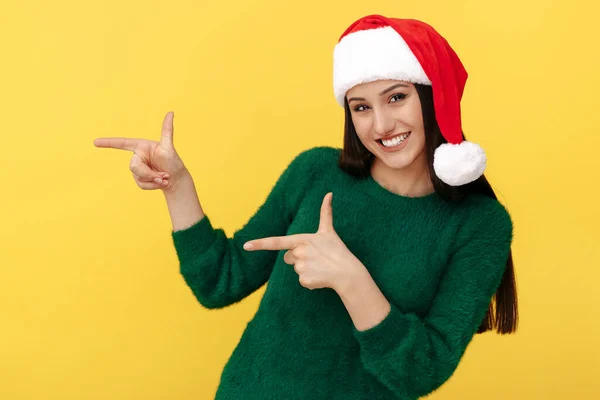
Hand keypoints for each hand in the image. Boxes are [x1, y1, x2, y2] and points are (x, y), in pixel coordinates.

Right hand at [93, 112, 187, 191]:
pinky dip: (151, 186)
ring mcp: (138, 168)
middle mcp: (138, 156)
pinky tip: (161, 183)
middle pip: (133, 166)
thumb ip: (167, 131)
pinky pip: (140, 184)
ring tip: (165, 178)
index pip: (122, 143)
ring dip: (152, 180)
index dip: (109, 143)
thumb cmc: (174, 161)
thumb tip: (170, 113)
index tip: (95, 142)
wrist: (177, 180)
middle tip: (163, 176)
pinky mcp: (139, 179)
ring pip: (137, 176)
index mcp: (142, 146)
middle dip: (148, 173)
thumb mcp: (169, 147)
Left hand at [243, 193, 364, 290]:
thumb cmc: (337, 250)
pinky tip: (320, 276)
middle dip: (298, 258)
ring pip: (295, 269)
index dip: (259, 244)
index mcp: (301, 240)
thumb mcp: (329, 231)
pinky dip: (310, 280)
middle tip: (315, 257)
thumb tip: (329, 193)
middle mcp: (298, 253)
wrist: (347, 272)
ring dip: (305, 269)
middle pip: (288, 258)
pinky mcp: (304, 281)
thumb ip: (325, 212)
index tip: (246, 246)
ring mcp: (301, 267)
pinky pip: (301, 281)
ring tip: (320, 266)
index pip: (276, 242)